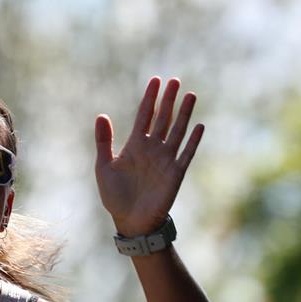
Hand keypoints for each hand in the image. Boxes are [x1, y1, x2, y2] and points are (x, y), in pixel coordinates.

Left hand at [94, 77, 204, 236]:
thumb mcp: (104, 166)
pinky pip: (186, 154)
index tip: (156, 80)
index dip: (150, 98)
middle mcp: (152, 149)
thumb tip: (101, 115)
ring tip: (190, 95)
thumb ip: (104, 141)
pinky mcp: (175, 174)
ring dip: (184, 114)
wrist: (130, 221)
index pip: (145, 115)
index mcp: (135, 145)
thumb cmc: (115, 195)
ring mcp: (165, 160)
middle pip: (163, 119)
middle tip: (175, 80)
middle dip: (169, 100)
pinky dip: (193, 141)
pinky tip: (199, 126)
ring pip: (177, 131)